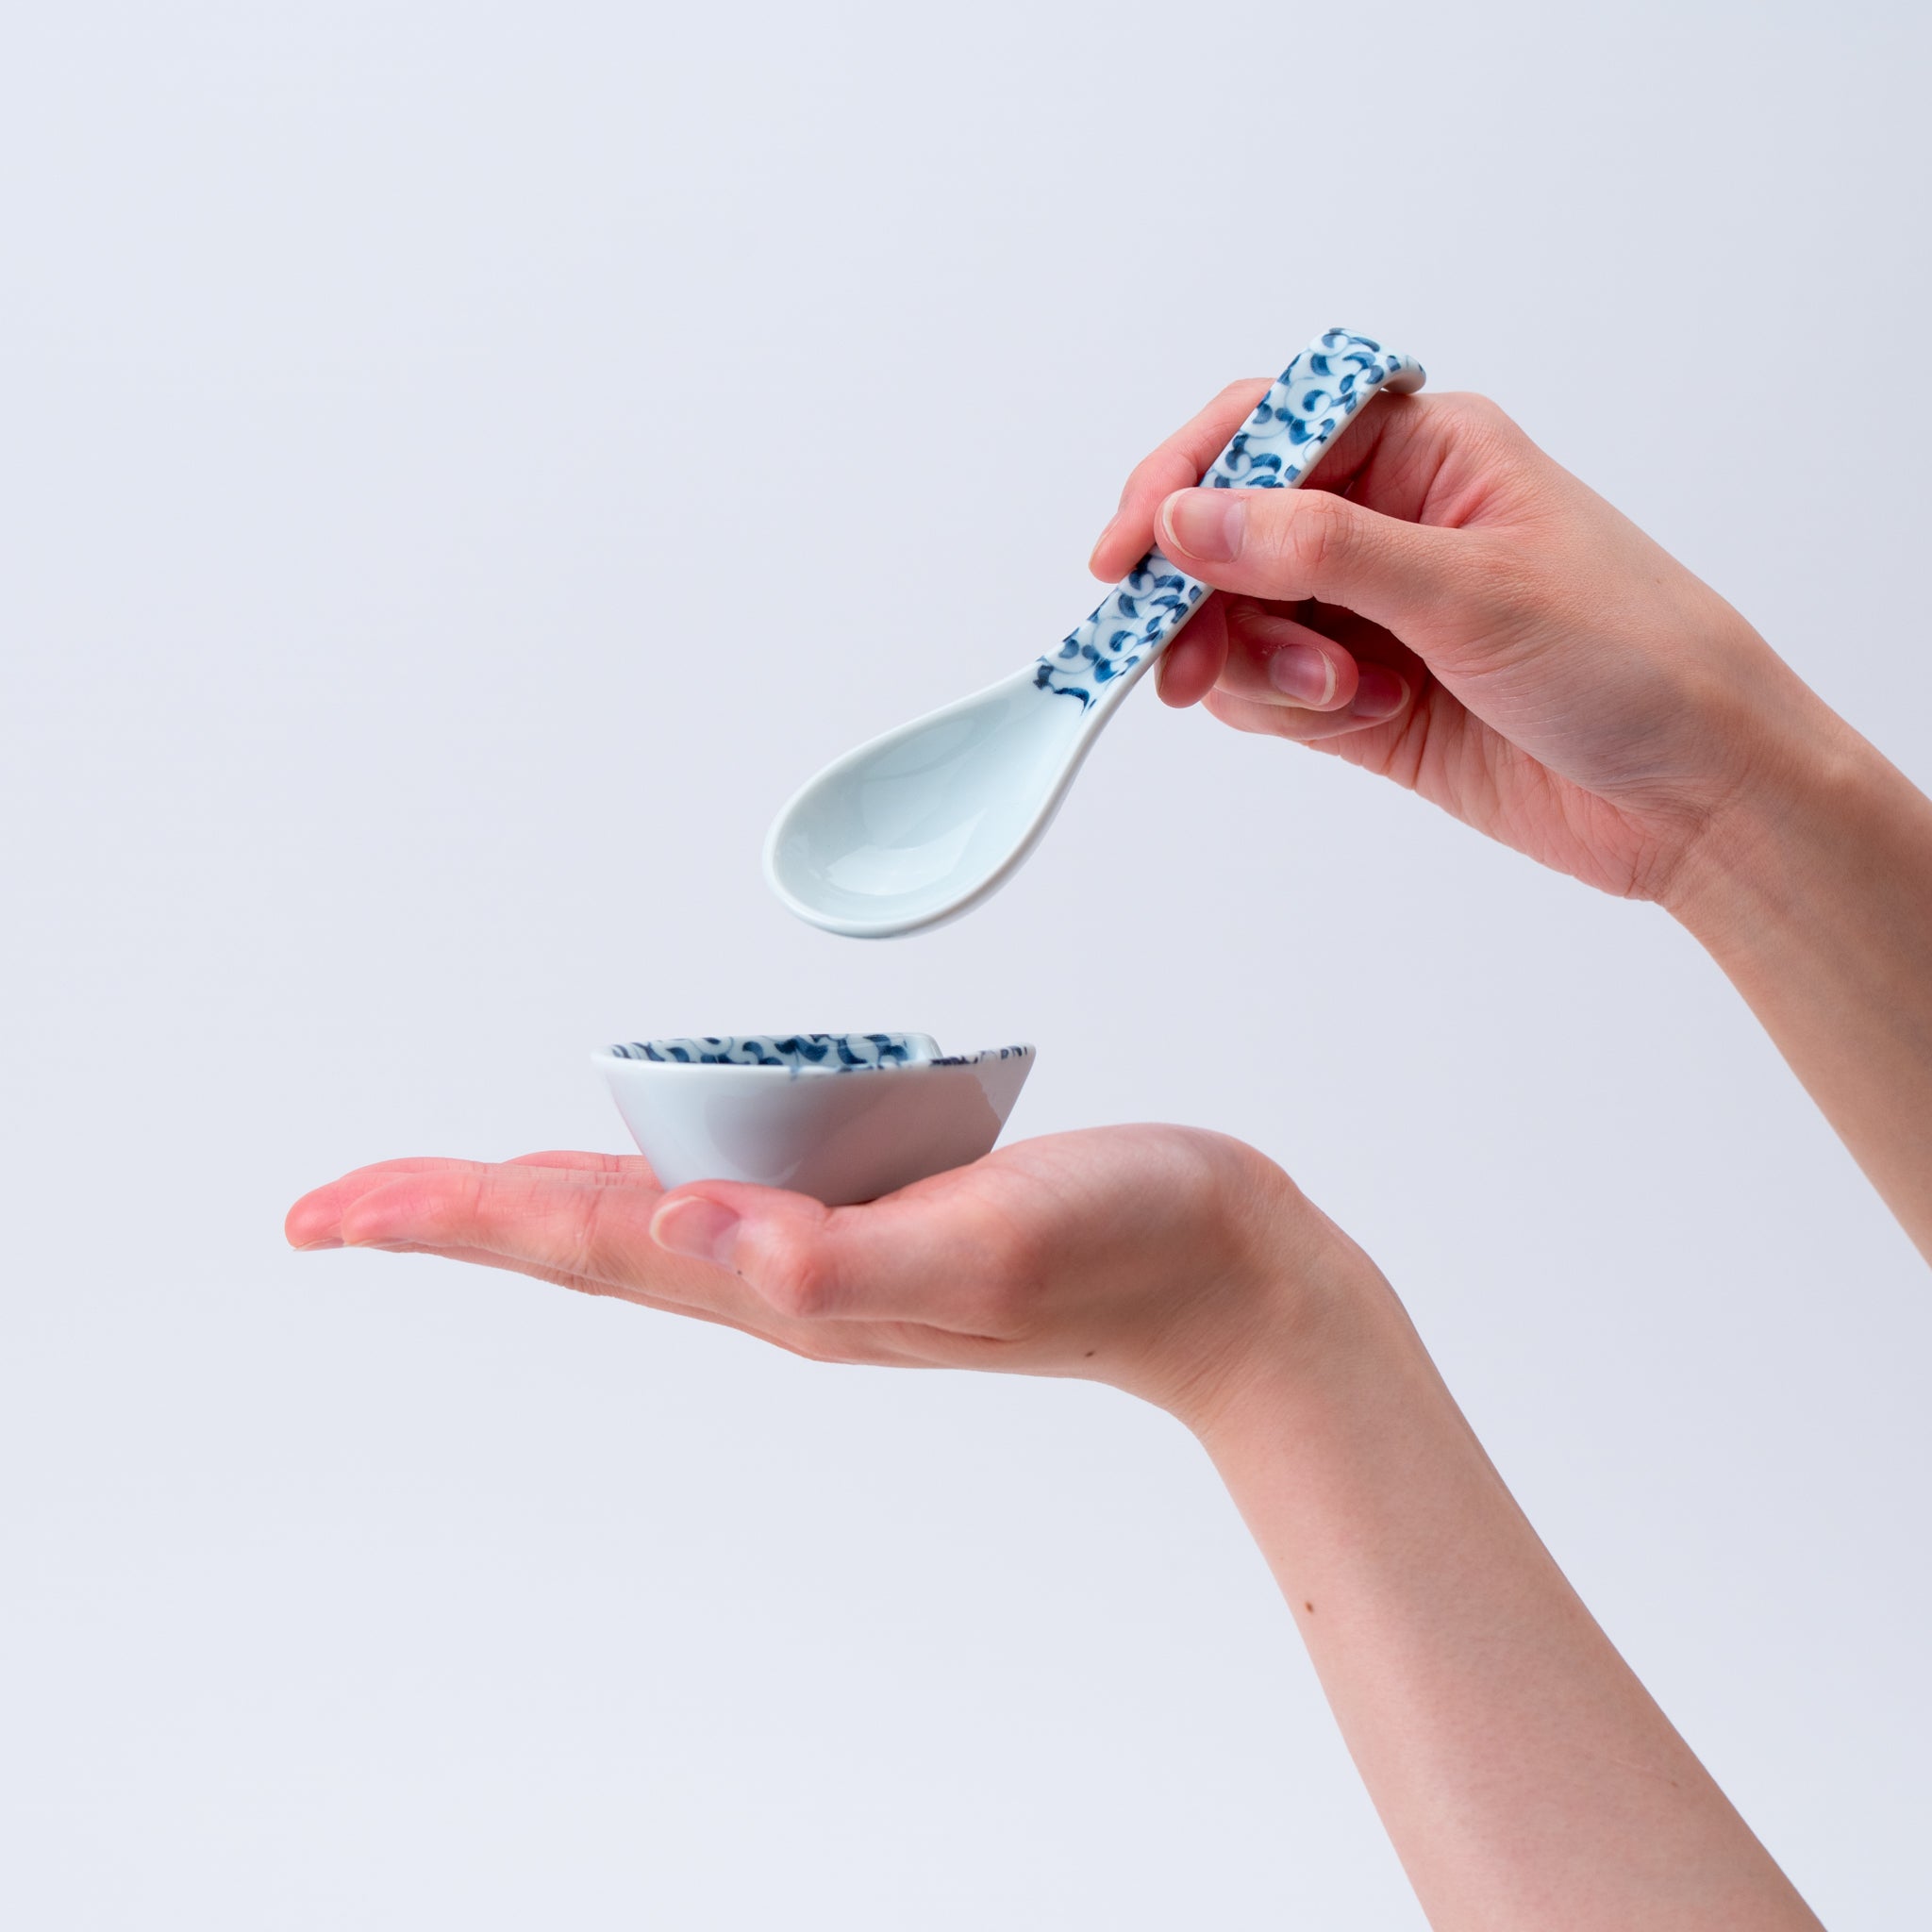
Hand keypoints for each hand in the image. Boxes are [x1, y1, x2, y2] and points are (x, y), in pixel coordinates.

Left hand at [285, 1126, 1362, 1428]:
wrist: (1231, 1282)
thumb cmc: (1127, 1251)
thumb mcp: (986, 1246)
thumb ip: (837, 1256)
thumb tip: (691, 1228)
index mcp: (791, 1281)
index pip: (582, 1243)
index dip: (449, 1220)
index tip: (331, 1213)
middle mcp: (792, 1274)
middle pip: (586, 1241)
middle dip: (458, 1217)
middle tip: (343, 1210)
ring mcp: (836, 1251)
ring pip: (648, 1224)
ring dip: (538, 1205)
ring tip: (455, 1195)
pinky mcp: (883, 1216)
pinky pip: (731, 1197)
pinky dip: (653, 1177)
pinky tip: (650, 1167)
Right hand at [1091, 381, 1839, 902]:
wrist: (1697, 797)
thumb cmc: (1631, 659)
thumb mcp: (1469, 590)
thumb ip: (1318, 549)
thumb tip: (1187, 519)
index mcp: (1424, 451)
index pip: (1261, 433)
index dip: (1181, 485)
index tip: (1127, 560)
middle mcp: (1387, 521)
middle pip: (1229, 534)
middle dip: (1208, 602)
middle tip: (1187, 671)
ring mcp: (1371, 612)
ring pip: (1238, 621)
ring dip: (1262, 668)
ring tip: (1351, 701)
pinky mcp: (1364, 696)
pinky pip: (1269, 691)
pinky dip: (1286, 712)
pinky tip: (1363, 721)